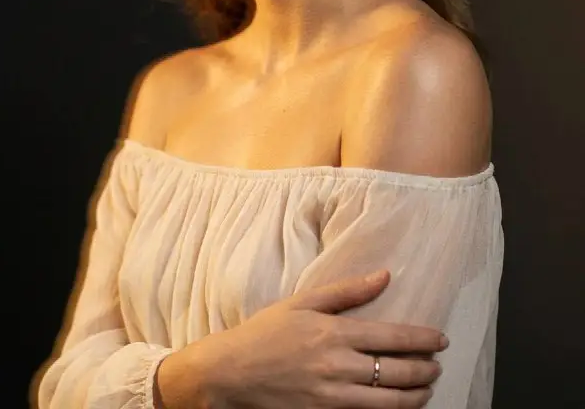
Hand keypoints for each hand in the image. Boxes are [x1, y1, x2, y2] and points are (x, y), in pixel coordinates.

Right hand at [193, 270, 446, 407]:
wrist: (231, 374)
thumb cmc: (265, 332)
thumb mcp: (303, 301)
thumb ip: (347, 291)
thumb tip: (385, 276)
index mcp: (334, 333)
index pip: (393, 337)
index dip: (422, 340)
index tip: (440, 339)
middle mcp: (338, 367)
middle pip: (397, 373)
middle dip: (425, 370)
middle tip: (437, 365)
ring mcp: (332, 398)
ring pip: (389, 403)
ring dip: (415, 396)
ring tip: (426, 389)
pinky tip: (398, 407)